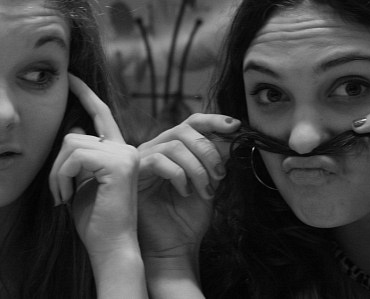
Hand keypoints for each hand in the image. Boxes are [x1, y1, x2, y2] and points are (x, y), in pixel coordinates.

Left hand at [49, 74, 139, 256]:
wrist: (111, 248)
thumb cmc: (94, 221)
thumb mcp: (81, 183)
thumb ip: (79, 158)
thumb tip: (74, 129)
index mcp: (119, 151)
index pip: (101, 114)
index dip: (85, 93)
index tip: (69, 77)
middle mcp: (126, 148)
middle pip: (74, 134)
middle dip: (56, 165)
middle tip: (58, 193)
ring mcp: (125, 154)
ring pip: (71, 143)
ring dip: (57, 173)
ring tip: (63, 197)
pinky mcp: (118, 164)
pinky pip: (74, 156)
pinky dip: (62, 177)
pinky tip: (68, 197)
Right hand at [137, 113, 239, 263]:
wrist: (174, 247)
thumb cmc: (188, 217)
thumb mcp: (209, 182)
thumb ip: (216, 159)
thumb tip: (231, 136)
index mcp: (174, 148)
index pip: (192, 123)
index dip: (213, 120)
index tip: (235, 126)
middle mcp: (156, 148)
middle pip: (183, 129)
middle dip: (207, 149)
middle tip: (220, 174)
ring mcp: (143, 159)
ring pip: (174, 146)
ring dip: (197, 168)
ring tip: (205, 191)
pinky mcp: (134, 173)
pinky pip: (159, 161)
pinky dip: (178, 175)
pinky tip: (185, 192)